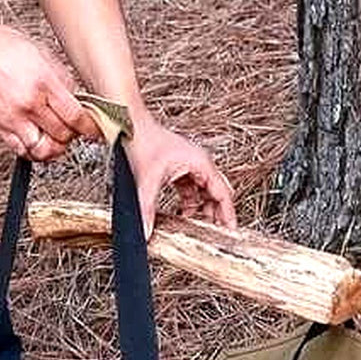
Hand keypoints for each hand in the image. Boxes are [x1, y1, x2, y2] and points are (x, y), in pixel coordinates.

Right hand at [0, 18, 99, 159]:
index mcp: (43, 83)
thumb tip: (79, 103)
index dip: (90, 128)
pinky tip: (38, 140)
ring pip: (43, 150)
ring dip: (55, 147)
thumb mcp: (44, 55)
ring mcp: (12, 119)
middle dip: (72, 134)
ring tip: (56, 136)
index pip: (75, 117)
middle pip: (62, 135)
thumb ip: (64, 82)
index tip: (94, 130)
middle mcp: (28, 104)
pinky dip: (35, 151)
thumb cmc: (3, 48)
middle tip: (72, 127)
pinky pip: (22, 152)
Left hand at [127, 110, 236, 237]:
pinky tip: (180, 214)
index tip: (230, 232)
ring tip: (195, 227)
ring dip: (199, 210)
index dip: (227, 215)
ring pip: (203, 193)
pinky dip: (188, 203)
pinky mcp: (178, 169)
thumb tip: (146, 231)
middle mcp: (199, 164)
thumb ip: (147, 209)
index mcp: (201, 164)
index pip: (223, 194)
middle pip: (215, 195)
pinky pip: (190, 190)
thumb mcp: (147, 180)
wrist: (130, 125)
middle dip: (214, 215)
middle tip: (212, 234)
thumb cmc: (143, 141)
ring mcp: (190, 166)